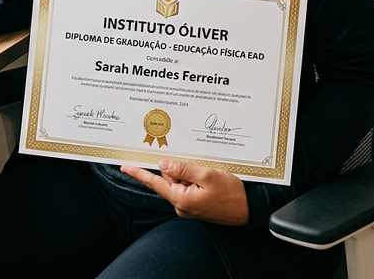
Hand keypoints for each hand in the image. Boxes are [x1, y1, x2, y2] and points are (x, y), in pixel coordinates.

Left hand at [121, 158, 248, 225]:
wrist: (248, 210)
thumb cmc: (231, 194)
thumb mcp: (207, 175)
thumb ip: (183, 169)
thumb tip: (163, 164)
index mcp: (181, 199)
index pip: (155, 182)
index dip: (139, 174)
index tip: (125, 167)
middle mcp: (181, 205)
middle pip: (169, 179)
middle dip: (180, 169)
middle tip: (199, 167)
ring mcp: (187, 206)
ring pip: (179, 182)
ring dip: (190, 174)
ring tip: (209, 176)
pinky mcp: (194, 205)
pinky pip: (187, 187)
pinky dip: (194, 180)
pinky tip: (208, 181)